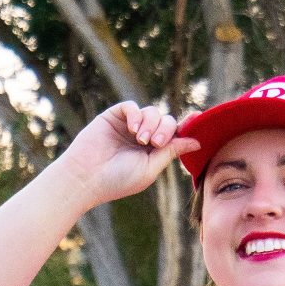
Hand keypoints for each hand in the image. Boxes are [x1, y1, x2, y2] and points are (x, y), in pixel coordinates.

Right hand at [57, 101, 200, 207]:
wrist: (87, 177)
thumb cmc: (118, 179)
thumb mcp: (151, 168)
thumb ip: (171, 151)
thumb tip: (196, 142)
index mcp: (155, 152)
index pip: (175, 135)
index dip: (187, 126)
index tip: (197, 117)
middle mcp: (144, 137)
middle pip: (167, 121)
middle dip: (166, 130)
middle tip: (154, 144)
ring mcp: (129, 126)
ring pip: (152, 112)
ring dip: (151, 124)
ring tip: (141, 140)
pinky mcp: (114, 117)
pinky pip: (132, 106)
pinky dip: (137, 115)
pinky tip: (133, 129)